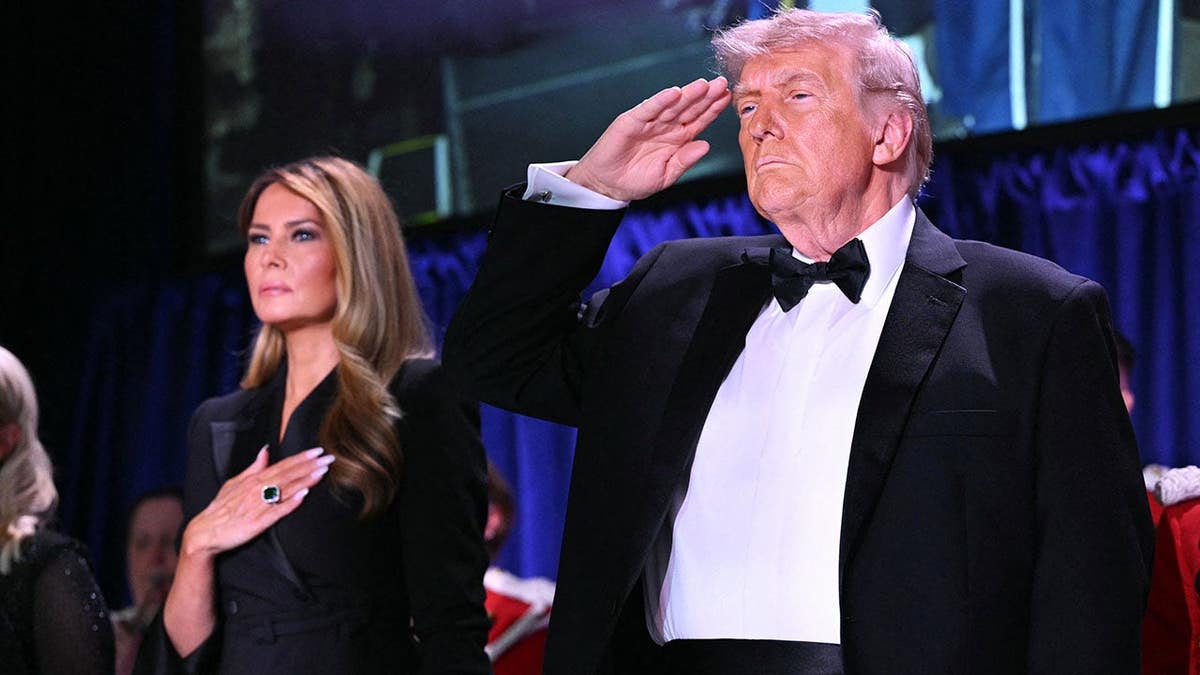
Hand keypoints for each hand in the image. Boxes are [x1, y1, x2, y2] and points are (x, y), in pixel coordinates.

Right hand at [180, 446, 333, 558]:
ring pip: (285, 490)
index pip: (282, 466)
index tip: (318, 450)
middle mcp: (257, 490)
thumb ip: (253, 467)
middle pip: (288, 475)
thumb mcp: (234, 483)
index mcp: (254, 480)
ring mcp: (258, 506)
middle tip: (329, 458)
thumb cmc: (221, 508)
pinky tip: (303, 496)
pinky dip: (290, 503)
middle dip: (310, 466)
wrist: (205, 533)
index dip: (301, 458)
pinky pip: (277, 511)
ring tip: (322, 472)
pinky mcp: (257, 523)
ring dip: (305, 480)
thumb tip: (265, 449)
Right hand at [566, 77, 730, 200]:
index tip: (728, 98)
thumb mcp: (667, 175)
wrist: (607, 186)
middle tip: (721, 84)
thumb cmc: (636, 181)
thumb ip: (685, 160)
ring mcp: (649, 121)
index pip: (700, 120)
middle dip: (705, 96)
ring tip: (703, 85)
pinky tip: (674, 93)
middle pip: (689, 108)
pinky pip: (649, 109)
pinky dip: (660, 101)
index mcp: (678, 138)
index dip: (713, 109)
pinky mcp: (631, 120)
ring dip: (687, 94)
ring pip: (672, 105)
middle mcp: (666, 126)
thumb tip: (706, 146)